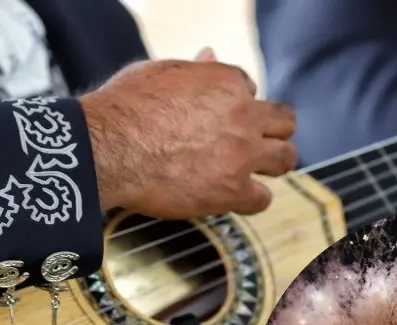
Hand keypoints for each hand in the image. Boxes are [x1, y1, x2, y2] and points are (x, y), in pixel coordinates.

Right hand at [80, 48, 297, 218]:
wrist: (112, 147)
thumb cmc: (126, 107)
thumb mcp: (161, 73)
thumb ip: (193, 70)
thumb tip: (209, 54)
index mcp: (227, 82)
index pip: (249, 89)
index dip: (237, 104)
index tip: (222, 117)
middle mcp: (243, 116)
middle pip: (283, 121)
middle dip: (273, 130)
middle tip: (258, 142)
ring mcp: (241, 155)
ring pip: (284, 158)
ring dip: (275, 163)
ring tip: (260, 170)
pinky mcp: (231, 191)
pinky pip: (262, 199)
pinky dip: (254, 199)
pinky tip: (239, 198)